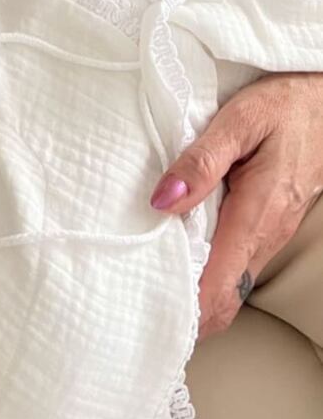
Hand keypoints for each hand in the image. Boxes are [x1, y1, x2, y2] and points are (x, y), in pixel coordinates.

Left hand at [149, 73, 322, 338]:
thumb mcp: (240, 120)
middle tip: (134, 301)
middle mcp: (266, 236)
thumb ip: (201, 162)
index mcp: (257, 216)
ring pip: (230, 285)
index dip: (184, 312)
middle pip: (223, 299)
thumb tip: (162, 201)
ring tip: (147, 280)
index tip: (145, 309)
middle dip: (182, 310)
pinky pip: (235, 265)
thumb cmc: (283, 106)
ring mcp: (270, 236)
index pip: (219, 291)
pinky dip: (207, 271)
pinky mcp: (267, 228)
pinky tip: (178, 254)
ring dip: (193, 291)